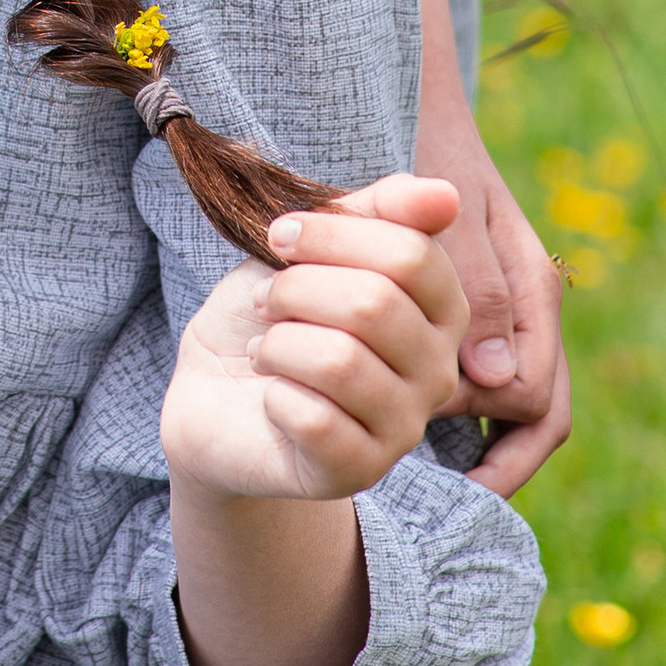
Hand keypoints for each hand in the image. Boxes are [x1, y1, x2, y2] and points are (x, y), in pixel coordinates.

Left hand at [162, 175, 468, 503]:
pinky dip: (273, 394)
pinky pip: (315, 419)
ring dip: (279, 343)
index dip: (331, 234)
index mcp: (441, 309)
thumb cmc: (276, 310)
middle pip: (374, 304)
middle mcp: (438, 372)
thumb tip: (446, 193)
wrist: (218, 389)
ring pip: (341, 362)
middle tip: (266, 300)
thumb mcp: (315, 244)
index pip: (412, 253)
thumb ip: (377, 210)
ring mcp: (402, 429)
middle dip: (295, 289)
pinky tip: (271, 395)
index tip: (280, 236)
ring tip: (267, 348)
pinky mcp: (356, 472)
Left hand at [413, 71, 572, 492]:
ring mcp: (502, 306)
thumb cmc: (429, 143)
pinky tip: (405, 418)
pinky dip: (456, 406)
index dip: (493, 439)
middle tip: (440, 490)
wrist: (416, 96)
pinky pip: (482, 377)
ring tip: (426, 471)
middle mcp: (524, 305)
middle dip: (496, 460)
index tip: (439, 461)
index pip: (534, 399)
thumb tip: (498, 386)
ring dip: (473, 436)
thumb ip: (476, 288)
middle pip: (537, 413)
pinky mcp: (471, 304)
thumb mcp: (452, 210)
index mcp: (531, 287)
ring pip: (511, 401)